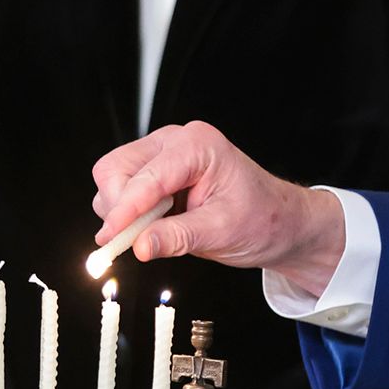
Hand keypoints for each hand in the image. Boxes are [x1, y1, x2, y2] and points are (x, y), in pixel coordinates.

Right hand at [90, 122, 345, 292]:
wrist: (278, 222)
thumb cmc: (262, 218)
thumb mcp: (223, 232)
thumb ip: (179, 237)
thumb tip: (140, 246)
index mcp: (197, 145)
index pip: (147, 177)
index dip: (125, 209)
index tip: (111, 237)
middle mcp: (174, 142)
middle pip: (115, 169)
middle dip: (118, 207)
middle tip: (135, 239)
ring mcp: (161, 156)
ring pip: (111, 179)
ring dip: (121, 212)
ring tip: (159, 231)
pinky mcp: (152, 174)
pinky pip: (119, 191)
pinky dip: (126, 214)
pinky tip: (155, 226)